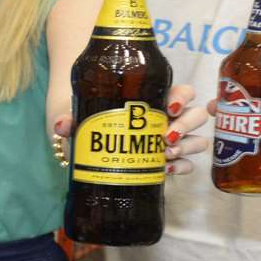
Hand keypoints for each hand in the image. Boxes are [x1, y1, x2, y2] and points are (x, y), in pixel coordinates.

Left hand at [51, 85, 207, 174]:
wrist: (88, 139)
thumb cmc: (88, 119)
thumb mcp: (79, 115)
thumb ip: (70, 119)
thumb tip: (62, 125)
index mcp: (154, 99)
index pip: (182, 91)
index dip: (183, 96)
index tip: (170, 106)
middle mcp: (168, 118)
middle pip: (195, 115)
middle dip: (186, 124)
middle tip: (166, 135)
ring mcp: (171, 141)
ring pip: (197, 140)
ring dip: (187, 146)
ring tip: (166, 153)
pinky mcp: (168, 161)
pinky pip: (187, 164)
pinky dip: (181, 166)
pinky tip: (166, 169)